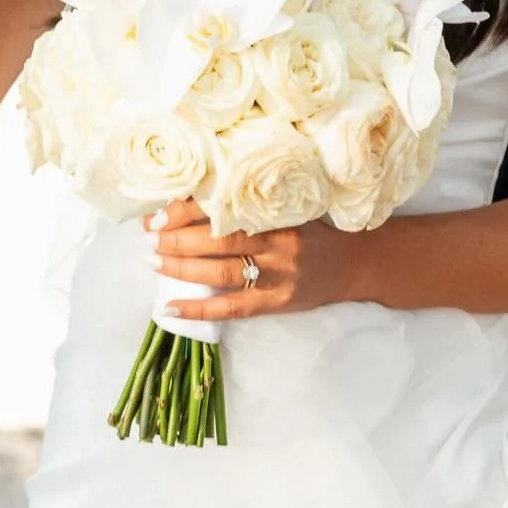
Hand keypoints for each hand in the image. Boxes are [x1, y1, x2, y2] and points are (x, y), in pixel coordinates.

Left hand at [147, 196, 356, 320]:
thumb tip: (196, 197)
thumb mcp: (292, 205)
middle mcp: (279, 242)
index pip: (225, 207)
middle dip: (178, 237)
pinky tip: (171, 307)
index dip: (188, 209)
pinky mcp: (277, 303)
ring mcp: (278, 276)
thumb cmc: (316, 229)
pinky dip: (199, 310)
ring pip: (221, 273)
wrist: (356, 262)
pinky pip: (232, 309)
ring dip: (182, 268)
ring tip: (154, 261)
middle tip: (150, 235)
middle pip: (218, 240)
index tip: (161, 211)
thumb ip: (254, 201)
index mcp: (279, 212)